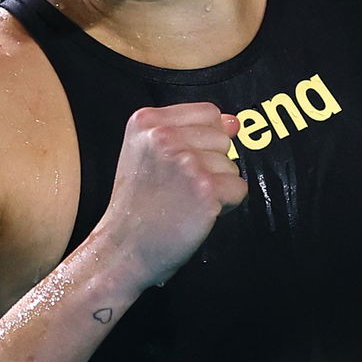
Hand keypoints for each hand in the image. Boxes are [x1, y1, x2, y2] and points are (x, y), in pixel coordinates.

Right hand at [97, 103, 246, 289]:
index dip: (205, 140)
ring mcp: (185, 162)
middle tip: (180, 188)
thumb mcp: (148, 155)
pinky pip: (239, 188)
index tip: (183, 162)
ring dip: (217, 186)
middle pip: (222, 139)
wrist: (122, 249)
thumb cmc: (137, 205)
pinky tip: (198, 212)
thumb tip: (233, 122)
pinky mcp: (205, 189)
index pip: (208, 112)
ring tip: (186, 201)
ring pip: (231, 164)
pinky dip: (226, 204)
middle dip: (211, 164)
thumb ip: (189, 131)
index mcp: (146, 121)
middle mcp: (164, 136)